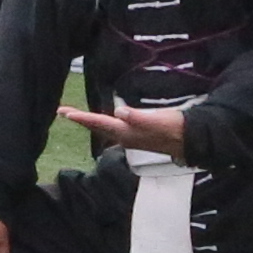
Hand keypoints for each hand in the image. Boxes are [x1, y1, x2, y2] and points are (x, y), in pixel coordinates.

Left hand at [54, 101, 183, 153]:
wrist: (190, 140)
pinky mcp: (138, 135)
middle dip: (80, 119)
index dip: (82, 117)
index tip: (65, 113)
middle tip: (63, 111)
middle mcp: (125, 137)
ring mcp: (131, 137)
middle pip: (97, 126)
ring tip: (76, 115)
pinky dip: (103, 122)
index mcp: (126, 132)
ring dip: (90, 121)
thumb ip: (137, 117)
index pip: (99, 122)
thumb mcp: (156, 119)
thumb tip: (119, 112)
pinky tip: (104, 120)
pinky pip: (113, 128)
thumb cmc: (174, 128)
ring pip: (104, 128)